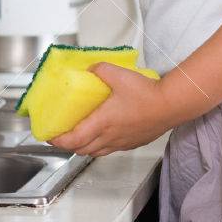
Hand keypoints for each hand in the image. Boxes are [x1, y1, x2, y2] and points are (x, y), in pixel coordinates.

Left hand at [48, 64, 172, 156]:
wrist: (171, 105)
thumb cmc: (146, 93)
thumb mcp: (118, 74)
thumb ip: (100, 69)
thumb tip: (91, 69)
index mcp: (102, 123)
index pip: (73, 139)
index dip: (58, 140)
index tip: (50, 136)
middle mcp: (110, 137)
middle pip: (82, 149)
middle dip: (68, 145)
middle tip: (61, 135)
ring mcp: (121, 143)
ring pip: (96, 152)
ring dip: (84, 147)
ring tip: (78, 136)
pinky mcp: (132, 143)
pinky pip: (110, 149)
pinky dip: (99, 146)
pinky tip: (102, 135)